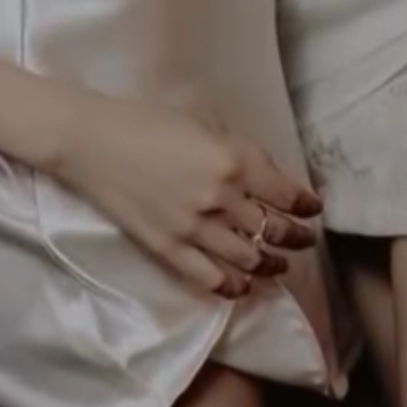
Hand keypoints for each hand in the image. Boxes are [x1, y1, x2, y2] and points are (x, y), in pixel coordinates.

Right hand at [59, 94, 321, 298]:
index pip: (284, 193)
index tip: (313, 210)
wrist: (94, 142)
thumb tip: (261, 175)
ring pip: (247, 258)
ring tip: (279, 265)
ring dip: (269, 264)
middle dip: (294, 237)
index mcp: (233, 160)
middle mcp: (221, 198)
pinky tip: (243, 286)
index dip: (304, 205)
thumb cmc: (147, 120)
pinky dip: (232, 286)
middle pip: (271, 229)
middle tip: (304, 240)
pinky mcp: (168, 249)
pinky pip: (210, 278)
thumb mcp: (203, 121)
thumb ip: (236, 149)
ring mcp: (194, 229)